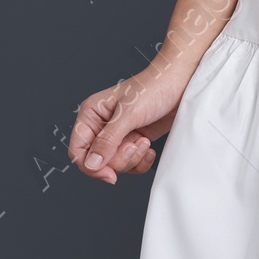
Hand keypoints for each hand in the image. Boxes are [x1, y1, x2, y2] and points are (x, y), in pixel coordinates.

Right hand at [69, 62, 187, 184]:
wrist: (181, 83)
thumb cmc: (154, 87)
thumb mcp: (129, 114)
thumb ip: (108, 140)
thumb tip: (91, 163)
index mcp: (92, 114)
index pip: (78, 150)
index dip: (90, 166)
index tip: (109, 174)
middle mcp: (102, 126)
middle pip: (98, 161)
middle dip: (119, 159)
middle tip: (135, 144)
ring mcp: (119, 135)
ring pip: (115, 164)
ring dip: (133, 158)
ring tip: (145, 141)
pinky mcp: (135, 140)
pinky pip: (132, 163)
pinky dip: (142, 160)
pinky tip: (149, 147)